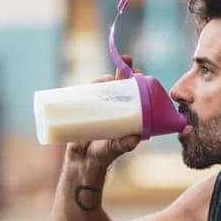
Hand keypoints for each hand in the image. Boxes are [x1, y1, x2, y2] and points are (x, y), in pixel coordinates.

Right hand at [65, 54, 141, 168]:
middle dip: (124, 71)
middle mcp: (116, 109)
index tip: (139, 72)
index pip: (136, 94)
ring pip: (105, 87)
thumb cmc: (102, 155)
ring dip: (107, 77)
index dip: (138, 81)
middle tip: (126, 60)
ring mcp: (100, 107)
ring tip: (108, 78)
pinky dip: (91, 86)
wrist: (82, 160)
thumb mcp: (113, 149)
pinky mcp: (86, 108)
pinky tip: (93, 82)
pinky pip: (88, 93)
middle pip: (121, 85)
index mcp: (127, 116)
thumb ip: (123, 144)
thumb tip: (135, 139)